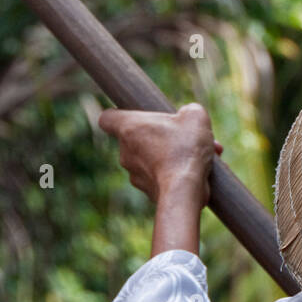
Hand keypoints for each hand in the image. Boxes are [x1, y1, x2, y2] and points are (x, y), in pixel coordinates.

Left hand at [98, 103, 222, 205]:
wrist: (184, 190)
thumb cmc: (184, 149)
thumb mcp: (195, 116)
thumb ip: (189, 110)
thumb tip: (188, 114)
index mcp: (129, 127)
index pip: (107, 118)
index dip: (119, 115)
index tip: (135, 116)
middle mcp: (125, 151)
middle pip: (133, 139)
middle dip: (155, 136)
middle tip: (177, 136)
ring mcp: (134, 173)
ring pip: (147, 159)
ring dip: (165, 156)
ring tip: (190, 155)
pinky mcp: (146, 190)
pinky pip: (157, 177)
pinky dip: (171, 174)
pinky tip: (191, 172)